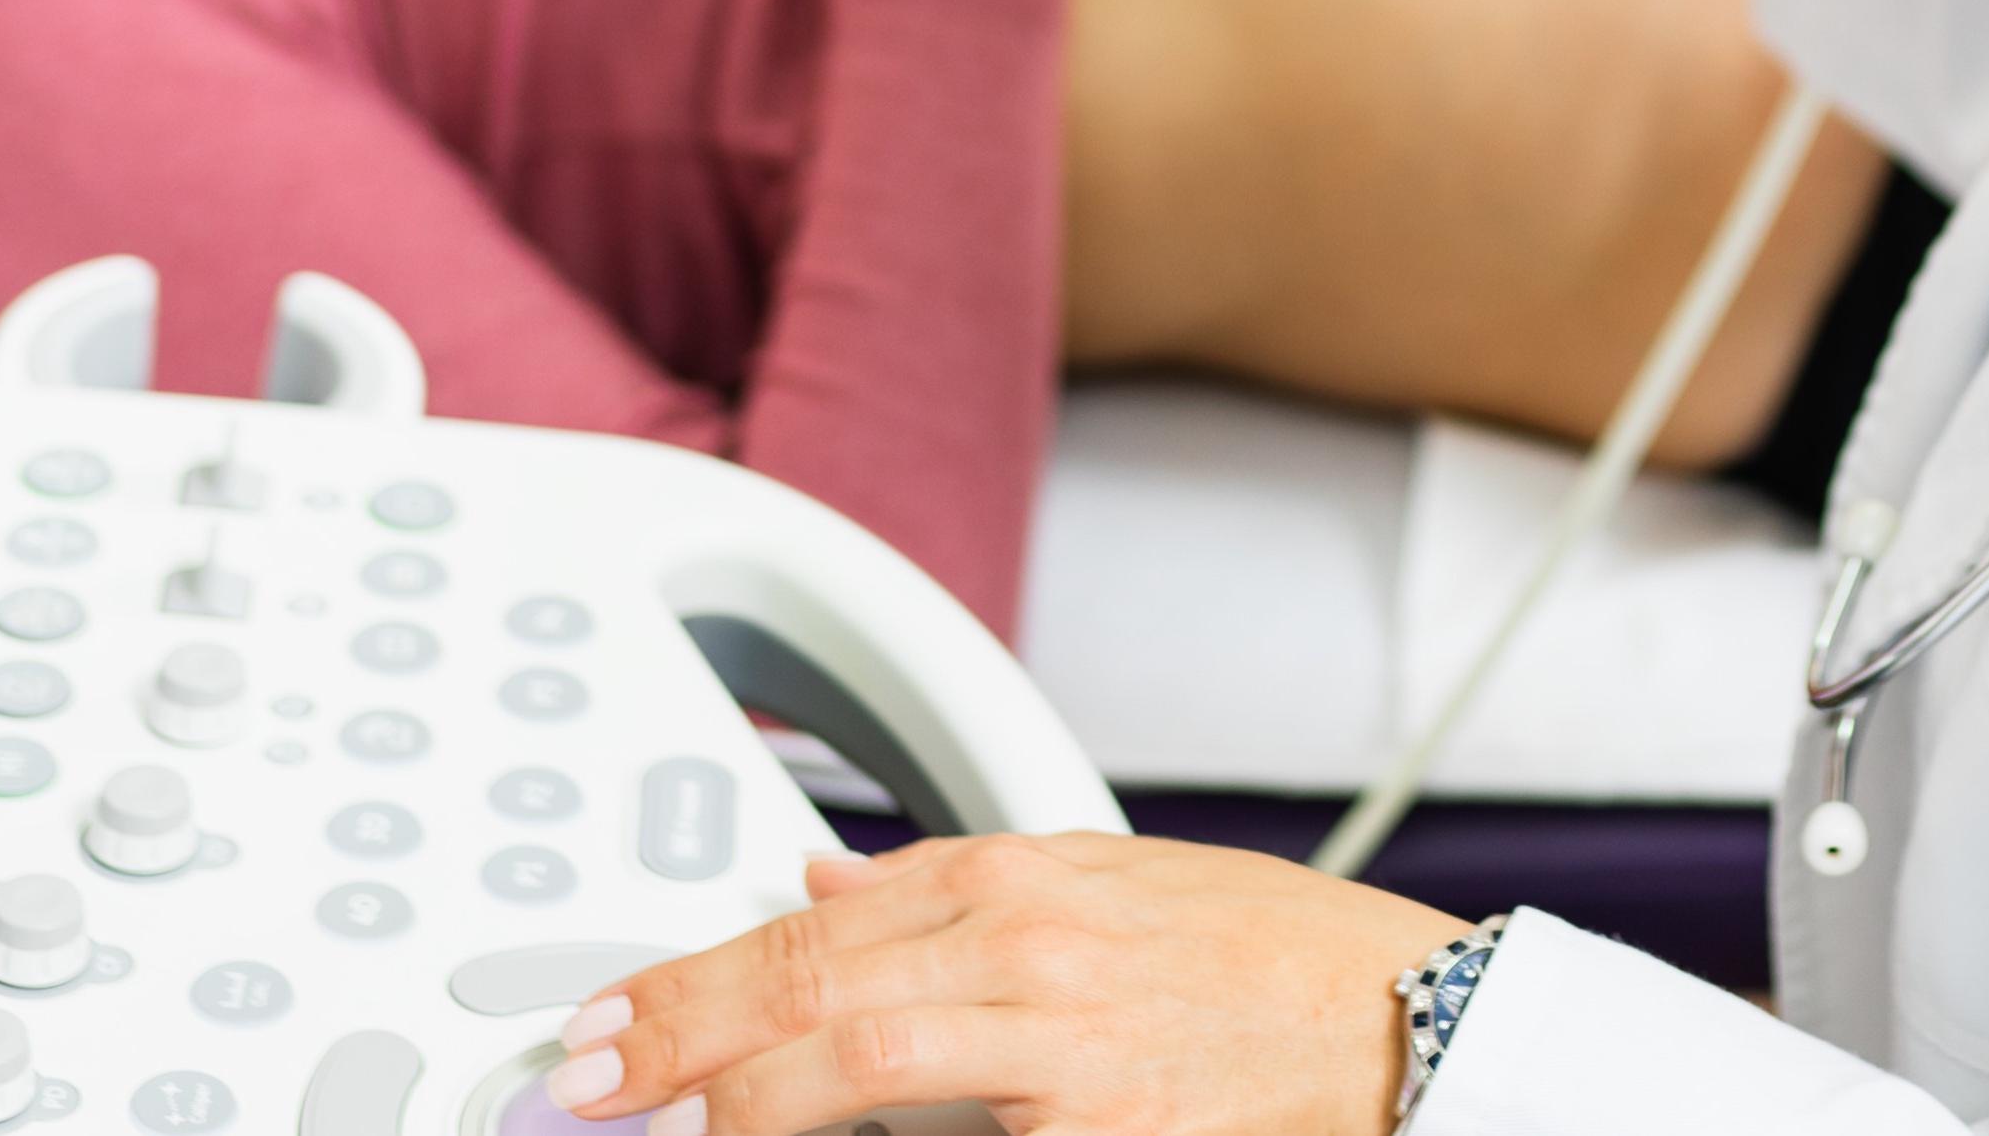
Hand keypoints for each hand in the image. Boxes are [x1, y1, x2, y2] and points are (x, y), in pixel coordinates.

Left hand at [552, 834, 1460, 1135]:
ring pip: (865, 1071)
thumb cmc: (1267, 956)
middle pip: (811, 996)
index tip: (604, 1027)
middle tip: (585, 1083)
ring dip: (748, 1106)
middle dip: (676, 1044)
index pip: (807, 933)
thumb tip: (824, 889)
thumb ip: (952, 883)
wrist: (1403, 1024)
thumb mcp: (1107, 879)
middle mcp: (1034, 955)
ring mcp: (1067, 1056)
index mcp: (1022, 882)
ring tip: (673, 1128)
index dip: (684, 984)